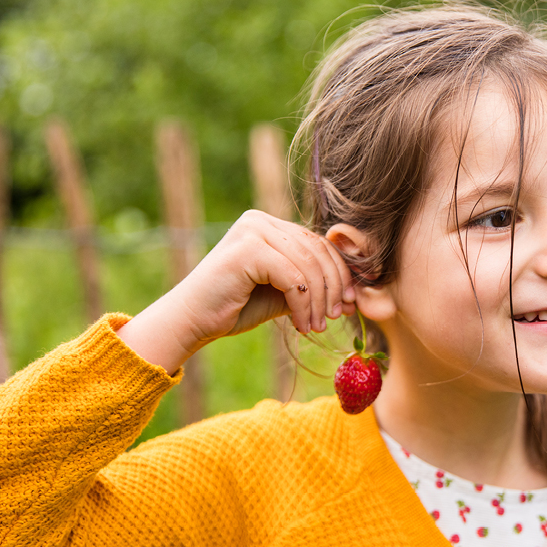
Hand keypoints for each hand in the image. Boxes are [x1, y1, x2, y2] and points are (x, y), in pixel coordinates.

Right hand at [117, 210, 356, 373]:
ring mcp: (252, 231)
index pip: (319, 243)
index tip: (351, 304)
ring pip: (309, 266)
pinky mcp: (248, 249)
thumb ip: (312, 287)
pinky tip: (301, 324)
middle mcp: (260, 220)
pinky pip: (294, 278)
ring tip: (317, 326)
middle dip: (334, 287)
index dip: (340, 274)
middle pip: (318, 251)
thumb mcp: (283, 294)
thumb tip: (355, 297)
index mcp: (270, 224)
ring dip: (319, 301)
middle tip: (339, 316)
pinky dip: (303, 304)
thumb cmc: (235, 307)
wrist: (191, 321)